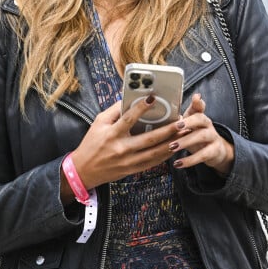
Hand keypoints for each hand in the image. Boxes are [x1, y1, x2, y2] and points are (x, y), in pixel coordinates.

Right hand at [61, 96, 183, 201]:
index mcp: (112, 134)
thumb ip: (114, 111)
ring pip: (155, 153)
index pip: (129, 119)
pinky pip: (152, 163)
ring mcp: (129, 161)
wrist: (84, 170)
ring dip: (171, 143)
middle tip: (182, 121)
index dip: (141, 108)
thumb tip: (129, 98)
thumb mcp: (98, 123)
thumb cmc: (91, 144)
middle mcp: (122, 148)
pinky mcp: (132, 170)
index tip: (153, 98)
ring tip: (183, 134)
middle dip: (168, 130)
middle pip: (149, 138)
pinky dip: (164, 155)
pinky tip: (174, 147)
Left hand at [169, 93, 234, 175]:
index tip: (194, 98)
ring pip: (202, 136)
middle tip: (175, 127)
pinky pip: (202, 155)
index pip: (199, 107)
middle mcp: (208, 125)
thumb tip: (180, 105)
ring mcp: (213, 137)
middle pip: (201, 119)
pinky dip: (189, 160)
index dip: (197, 103)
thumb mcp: (189, 126)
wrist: (215, 152)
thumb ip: (182, 117)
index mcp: (200, 117)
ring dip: (186, 141)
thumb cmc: (197, 135)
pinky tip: (178, 164)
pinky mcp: (214, 151)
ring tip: (172, 147)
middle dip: (188, 122)